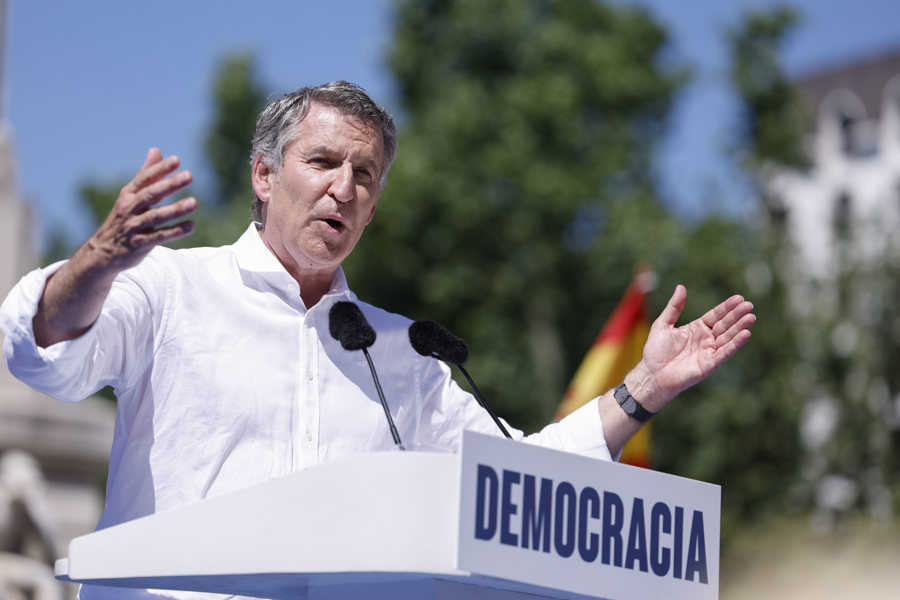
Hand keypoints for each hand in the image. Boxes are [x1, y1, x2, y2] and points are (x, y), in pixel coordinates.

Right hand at [87, 147, 196, 272]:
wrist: (102, 252)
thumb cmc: (123, 219)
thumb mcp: (131, 195)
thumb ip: (146, 175)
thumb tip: (156, 150)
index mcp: (128, 195)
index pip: (145, 178)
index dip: (160, 169)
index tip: (176, 160)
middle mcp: (129, 208)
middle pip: (151, 194)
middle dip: (170, 184)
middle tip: (189, 176)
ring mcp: (133, 227)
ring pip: (156, 216)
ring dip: (175, 209)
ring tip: (194, 203)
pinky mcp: (138, 244)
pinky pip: (159, 237)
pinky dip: (175, 231)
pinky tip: (191, 226)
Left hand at [630, 285, 755, 410]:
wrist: (652, 374)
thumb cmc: (656, 351)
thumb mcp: (663, 324)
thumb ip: (674, 307)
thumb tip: (681, 287)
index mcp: (696, 328)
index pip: (716, 315)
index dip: (727, 307)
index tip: (739, 298)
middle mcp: (706, 339)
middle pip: (725, 325)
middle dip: (737, 315)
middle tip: (749, 305)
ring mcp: (709, 351)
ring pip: (728, 337)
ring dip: (740, 328)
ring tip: (751, 317)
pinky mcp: (710, 364)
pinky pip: (725, 352)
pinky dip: (735, 344)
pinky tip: (746, 334)